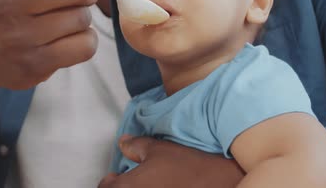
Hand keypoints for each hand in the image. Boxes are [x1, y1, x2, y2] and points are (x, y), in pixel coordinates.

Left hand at [98, 135, 244, 187]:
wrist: (221, 182)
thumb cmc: (188, 165)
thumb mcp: (158, 149)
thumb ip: (135, 146)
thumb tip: (123, 142)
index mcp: (127, 187)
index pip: (105, 187)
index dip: (111, 180)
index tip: (118, 177)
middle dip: (123, 186)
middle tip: (134, 180)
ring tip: (151, 184)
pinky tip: (164, 187)